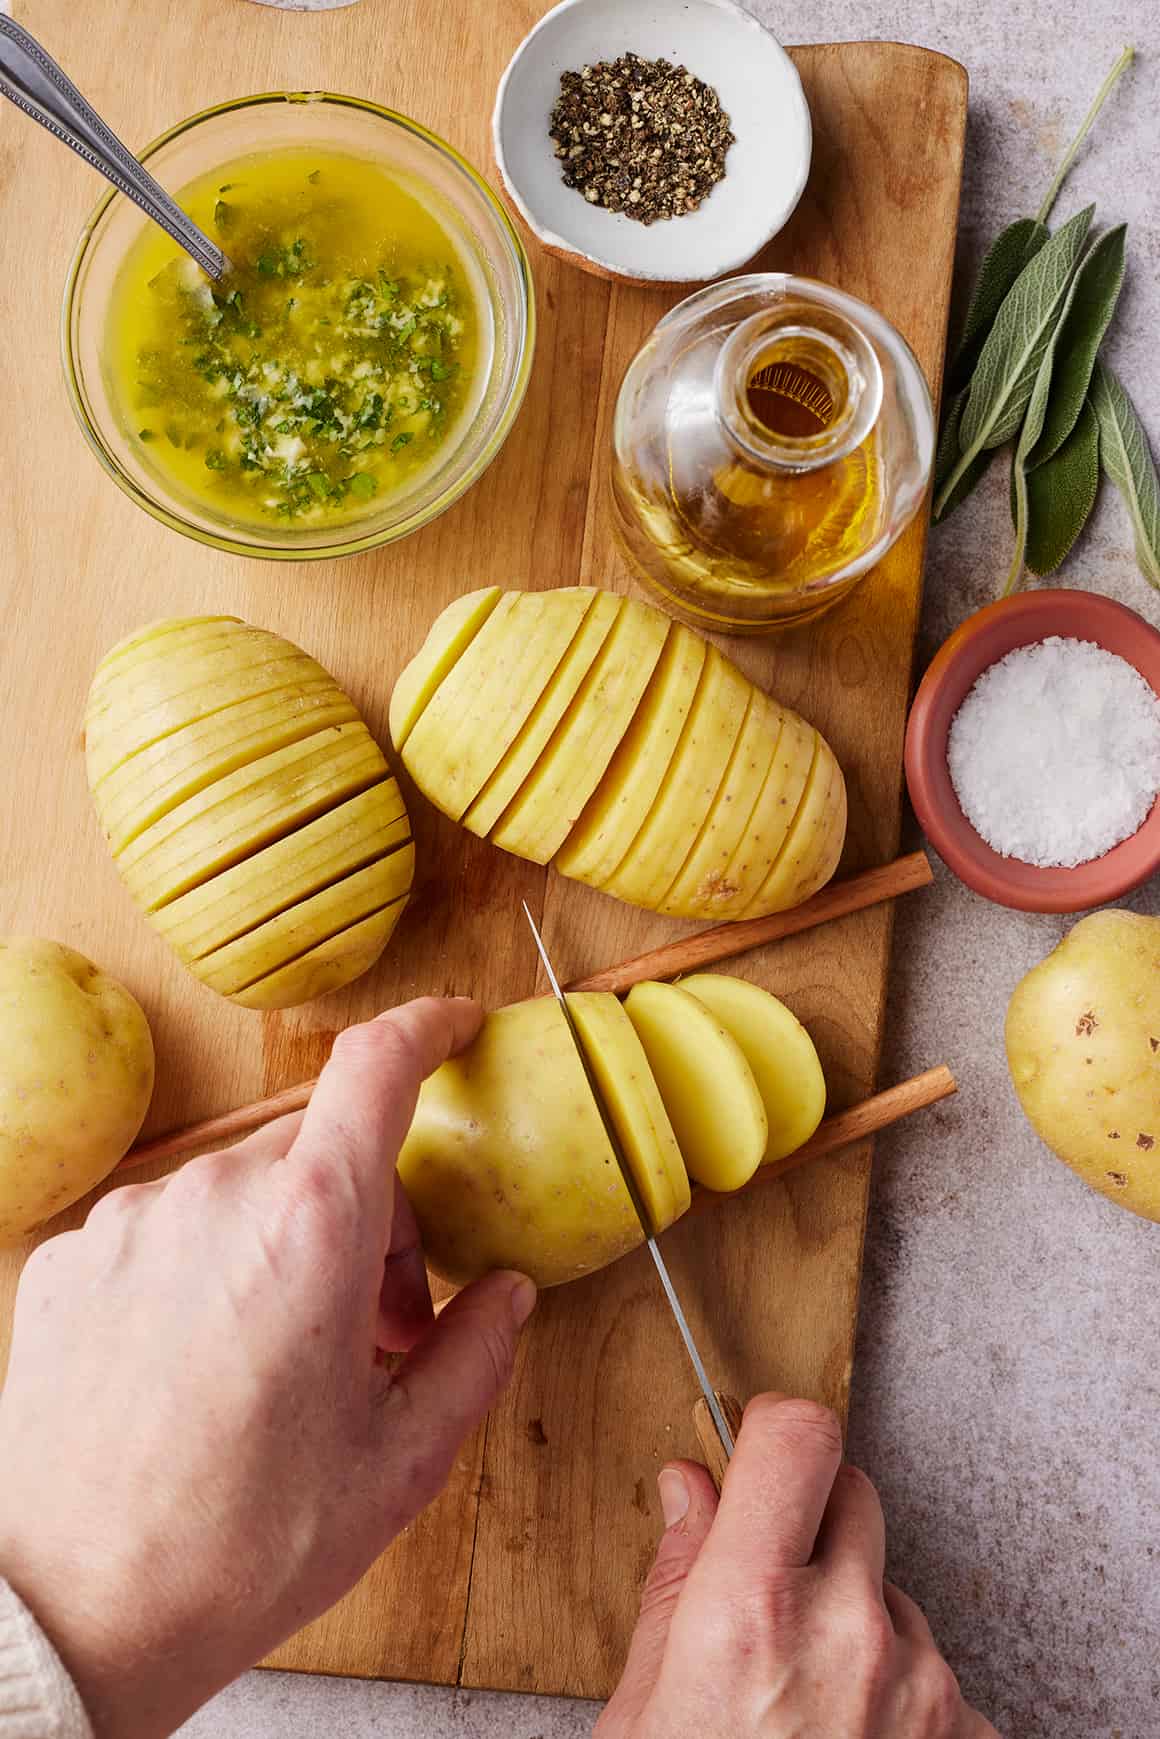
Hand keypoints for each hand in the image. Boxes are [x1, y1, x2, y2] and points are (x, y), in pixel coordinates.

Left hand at [0, 998, 535, 1738]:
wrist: (72, 1612)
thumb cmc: (241, 1545)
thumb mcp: (399, 1462)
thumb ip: (473, 1355)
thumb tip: (508, 1295)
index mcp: (313, 1225)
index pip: (378, 1066)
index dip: (428, 1029)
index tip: (457, 1028)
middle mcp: (214, 1195)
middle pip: (321, 1154)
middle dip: (368, 1220)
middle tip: (376, 1328)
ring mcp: (131, 1222)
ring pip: (241, 1192)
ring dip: (280, 1245)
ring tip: (277, 1362)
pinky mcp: (68, 1259)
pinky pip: (164, 1227)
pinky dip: (202, 1268)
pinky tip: (198, 1365)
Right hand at [598, 1394, 999, 1738]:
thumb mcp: (642, 1709)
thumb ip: (675, 1578)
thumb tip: (689, 1484)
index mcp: (748, 1612)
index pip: (799, 1435)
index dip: (773, 1429)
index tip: (756, 1446)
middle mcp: (847, 1631)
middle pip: (852, 1492)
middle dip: (808, 1520)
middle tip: (766, 1585)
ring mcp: (920, 1685)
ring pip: (892, 1584)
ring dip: (853, 1611)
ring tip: (800, 1698)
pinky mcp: (965, 1733)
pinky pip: (934, 1664)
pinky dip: (896, 1685)